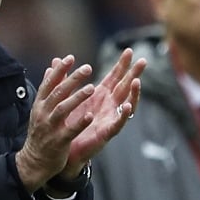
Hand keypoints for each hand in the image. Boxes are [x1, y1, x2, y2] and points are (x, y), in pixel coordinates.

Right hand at [15, 55, 97, 192]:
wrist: (34, 161)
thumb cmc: (42, 132)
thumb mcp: (41, 109)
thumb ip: (49, 89)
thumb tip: (52, 67)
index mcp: (40, 105)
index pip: (49, 83)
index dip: (59, 70)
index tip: (70, 58)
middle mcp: (43, 114)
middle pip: (57, 93)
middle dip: (72, 80)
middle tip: (87, 68)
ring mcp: (50, 128)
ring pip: (63, 110)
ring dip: (77, 98)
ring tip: (91, 88)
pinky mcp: (58, 142)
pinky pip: (69, 131)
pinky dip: (79, 123)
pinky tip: (89, 116)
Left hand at [63, 47, 144, 168]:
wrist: (66, 148)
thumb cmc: (70, 122)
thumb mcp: (66, 97)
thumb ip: (65, 78)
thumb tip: (57, 59)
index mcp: (101, 95)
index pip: (114, 77)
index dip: (122, 64)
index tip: (129, 51)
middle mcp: (109, 105)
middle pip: (125, 86)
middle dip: (134, 74)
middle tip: (143, 60)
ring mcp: (110, 118)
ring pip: (126, 103)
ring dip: (133, 93)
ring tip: (136, 82)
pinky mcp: (106, 133)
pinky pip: (118, 123)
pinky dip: (123, 115)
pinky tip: (128, 107)